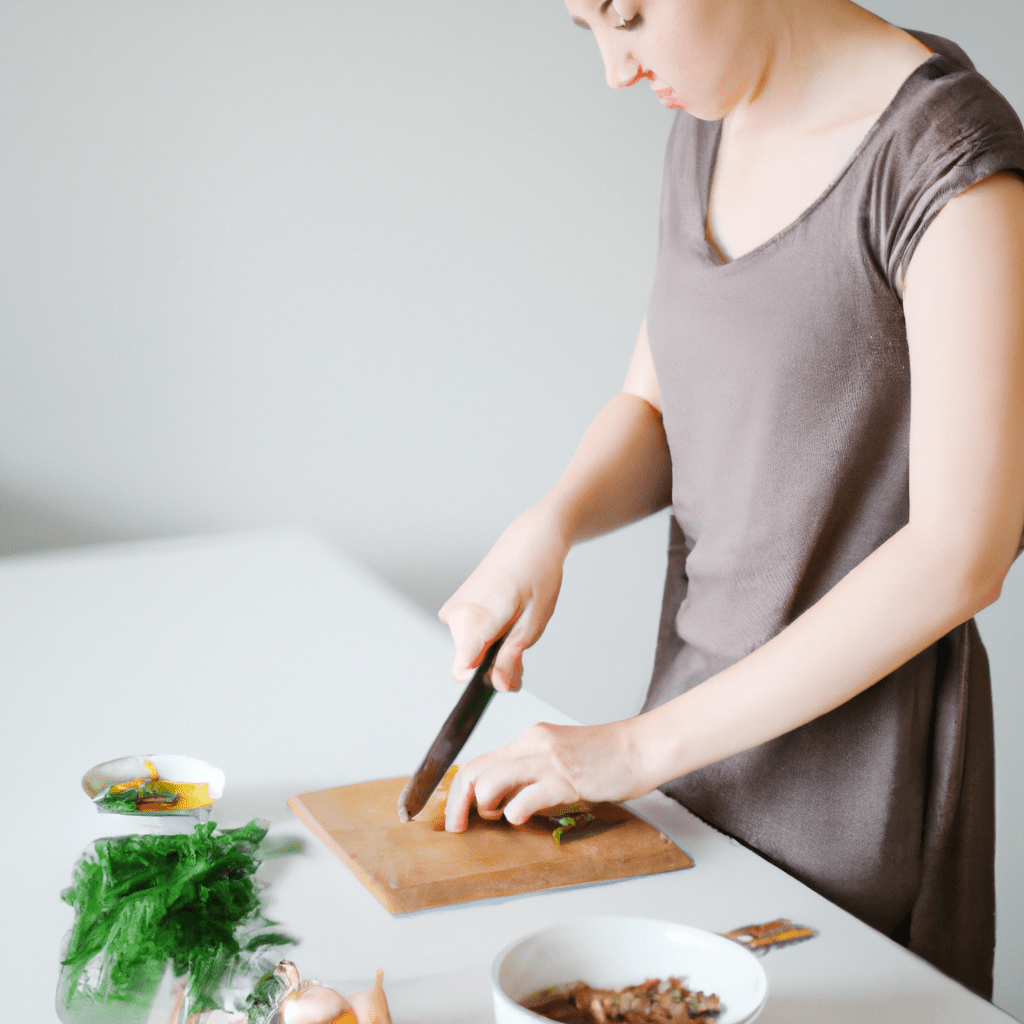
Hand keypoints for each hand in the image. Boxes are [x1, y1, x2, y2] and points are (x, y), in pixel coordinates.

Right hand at [438, 508, 569, 691]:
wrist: (530, 539)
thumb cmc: (537, 573)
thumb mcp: (534, 621)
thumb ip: (513, 656)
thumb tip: (499, 687)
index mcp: (473, 617)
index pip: (463, 671)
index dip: (489, 679)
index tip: (511, 674)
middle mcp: (454, 616)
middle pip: (471, 666)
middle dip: (500, 668)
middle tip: (525, 651)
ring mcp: (452, 612)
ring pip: (471, 654)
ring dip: (496, 653)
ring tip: (519, 629)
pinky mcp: (455, 610)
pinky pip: (469, 639)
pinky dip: (488, 640)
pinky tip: (507, 623)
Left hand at [443, 718, 647, 830]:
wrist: (641, 746)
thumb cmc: (605, 757)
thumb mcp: (559, 755)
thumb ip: (532, 770)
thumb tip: (502, 795)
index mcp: (529, 739)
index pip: (477, 761)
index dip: (457, 792)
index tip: (454, 815)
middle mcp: (532, 743)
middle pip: (474, 771)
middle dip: (457, 805)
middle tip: (459, 828)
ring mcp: (548, 760)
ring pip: (490, 783)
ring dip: (485, 807)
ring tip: (499, 816)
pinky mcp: (566, 779)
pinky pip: (525, 799)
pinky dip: (516, 814)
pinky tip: (523, 817)